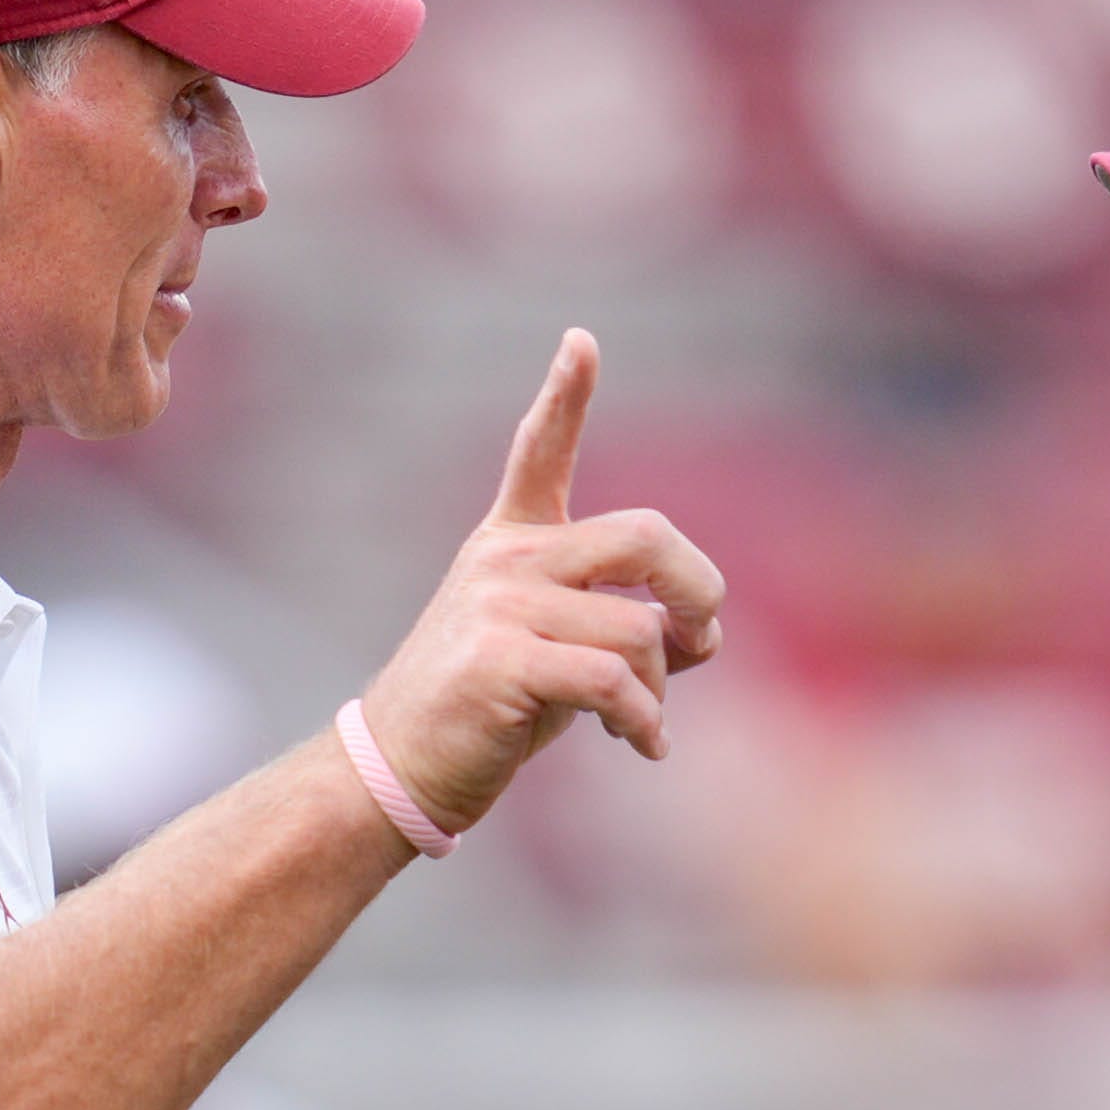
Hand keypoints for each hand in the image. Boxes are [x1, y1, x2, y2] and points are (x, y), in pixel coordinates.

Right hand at [356, 330, 723, 838]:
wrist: (401, 768)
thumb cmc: (490, 710)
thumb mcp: (562, 653)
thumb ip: (629, 627)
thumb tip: (708, 634)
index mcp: (512, 543)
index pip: (540, 451)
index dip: (565, 395)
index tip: (581, 341)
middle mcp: (506, 561)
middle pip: (645, 537)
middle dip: (698, 589)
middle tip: (701, 640)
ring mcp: (500, 607)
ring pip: (639, 629)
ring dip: (660, 689)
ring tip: (638, 723)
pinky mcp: (500, 662)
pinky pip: (615, 681)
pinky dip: (644, 722)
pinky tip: (643, 746)